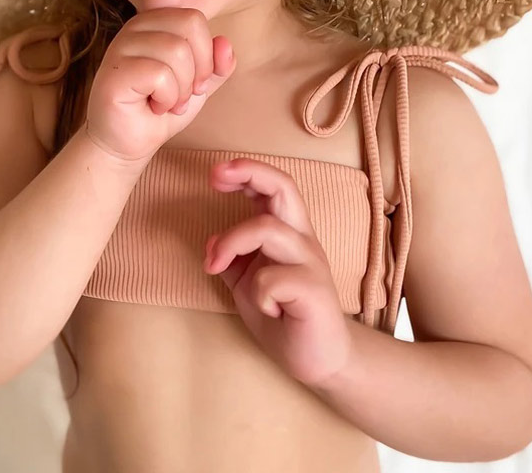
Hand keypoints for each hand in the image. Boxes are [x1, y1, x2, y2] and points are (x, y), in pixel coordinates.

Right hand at [83, 0, 236, 166]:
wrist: (128, 142)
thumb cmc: (160, 110)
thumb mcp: (198, 87)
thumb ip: (215, 66)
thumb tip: (225, 45)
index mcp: (157, 25)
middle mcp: (138, 28)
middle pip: (192, 24)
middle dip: (199, 66)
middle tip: (181, 90)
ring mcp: (124, 46)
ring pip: (179, 52)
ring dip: (183, 88)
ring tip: (164, 98)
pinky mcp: (116, 70)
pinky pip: (163, 73)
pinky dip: (168, 97)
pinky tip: (152, 104)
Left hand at [203, 159, 351, 386]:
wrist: (320, 360)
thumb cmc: (285, 316)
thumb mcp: (248, 283)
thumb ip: (232, 260)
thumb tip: (210, 243)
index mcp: (289, 232)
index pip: (274, 186)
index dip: (246, 171)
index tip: (216, 173)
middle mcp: (302, 240)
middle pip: (284, 187)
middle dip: (249, 172)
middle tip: (215, 176)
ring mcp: (310, 263)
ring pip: (269, 229)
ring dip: (232, 242)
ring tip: (215, 267)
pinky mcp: (313, 291)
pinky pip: (273, 279)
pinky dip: (258, 292)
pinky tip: (267, 309)